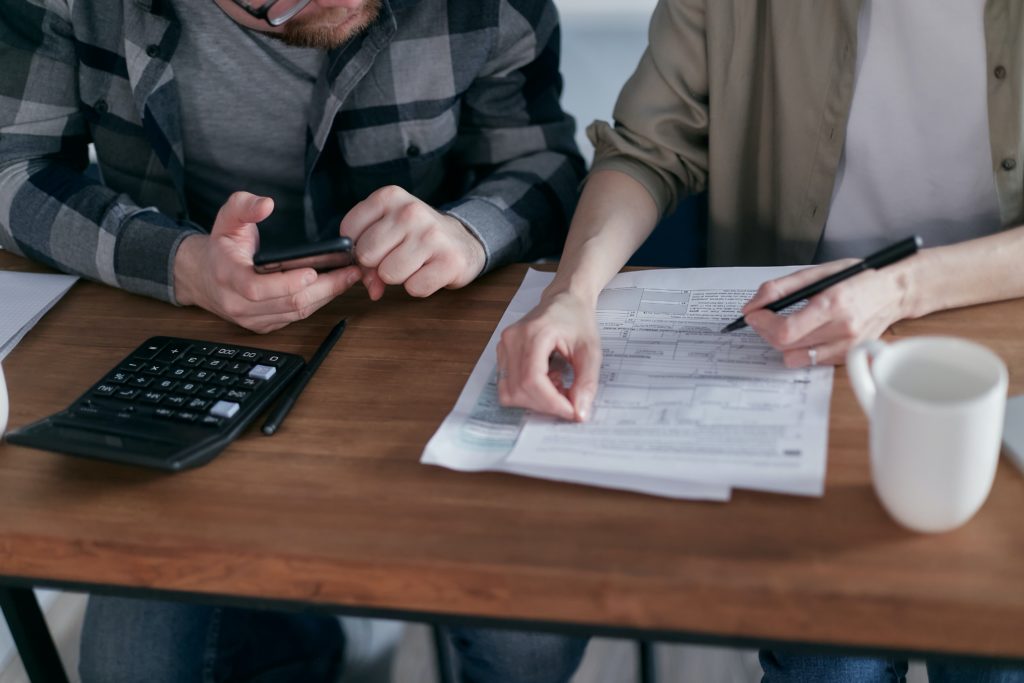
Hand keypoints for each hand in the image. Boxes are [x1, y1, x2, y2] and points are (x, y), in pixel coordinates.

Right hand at [174, 192, 361, 332]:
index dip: (286, 282)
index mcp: (227, 276)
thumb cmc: (221, 247)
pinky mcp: (264, 325)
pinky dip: (318, 303)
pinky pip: (296, 318)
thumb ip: (244, 206)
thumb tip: (266, 204)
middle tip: (350, 271)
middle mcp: (238, 303)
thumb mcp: (226, 218)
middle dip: (324, 288)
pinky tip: (334, 288)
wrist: (204, 277)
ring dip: (327, 296)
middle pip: (287, 303)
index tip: (313, 271)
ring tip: (349, 277)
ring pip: (296, 313)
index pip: (257, 288)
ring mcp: (252, 318)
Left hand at [340, 186, 484, 299]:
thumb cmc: (418, 237)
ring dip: (399, 277)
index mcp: (390, 197)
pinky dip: (419, 287)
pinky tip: (429, 272)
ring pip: (389, 274)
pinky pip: (414, 288)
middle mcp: (410, 212)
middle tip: (396, 258)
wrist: (463, 241)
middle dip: (377, 265)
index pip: (349, 231)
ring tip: (414, 264)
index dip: (357, 248)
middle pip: (367, 255)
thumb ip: (366, 255)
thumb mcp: (388, 230)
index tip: (376, 247)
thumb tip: (372, 288)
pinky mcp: (449, 261)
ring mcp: (432, 235)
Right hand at [496, 290, 601, 421]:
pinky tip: (546, 380)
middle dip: (546, 404)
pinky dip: (527, 392)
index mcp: (534, 333)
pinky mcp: (502, 352)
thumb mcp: (591, 351)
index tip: (572, 411)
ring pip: (509, 392)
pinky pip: (507, 385)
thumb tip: (579, 413)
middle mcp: (513, 339)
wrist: (565, 299)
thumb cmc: (578, 319)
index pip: (533, 380)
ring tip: (557, 384)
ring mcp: (504, 345)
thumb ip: (587, 382)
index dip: (551, 403)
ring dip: (535, 400)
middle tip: (569, 400)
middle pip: (519, 390)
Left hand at [741, 259, 912, 366]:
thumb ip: (781, 288)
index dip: (762, 324)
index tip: (753, 314)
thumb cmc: (858, 278)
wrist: (895, 292)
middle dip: (766, 331)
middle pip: (786, 345)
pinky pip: (811, 361)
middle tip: (764, 317)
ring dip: (782, 342)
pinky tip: (807, 332)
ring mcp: (847, 347)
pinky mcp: (848, 357)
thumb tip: (752, 305)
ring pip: (795, 357)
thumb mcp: (818, 272)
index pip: (786, 330)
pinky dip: (801, 349)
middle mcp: (842, 329)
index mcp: (833, 304)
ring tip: (786, 325)